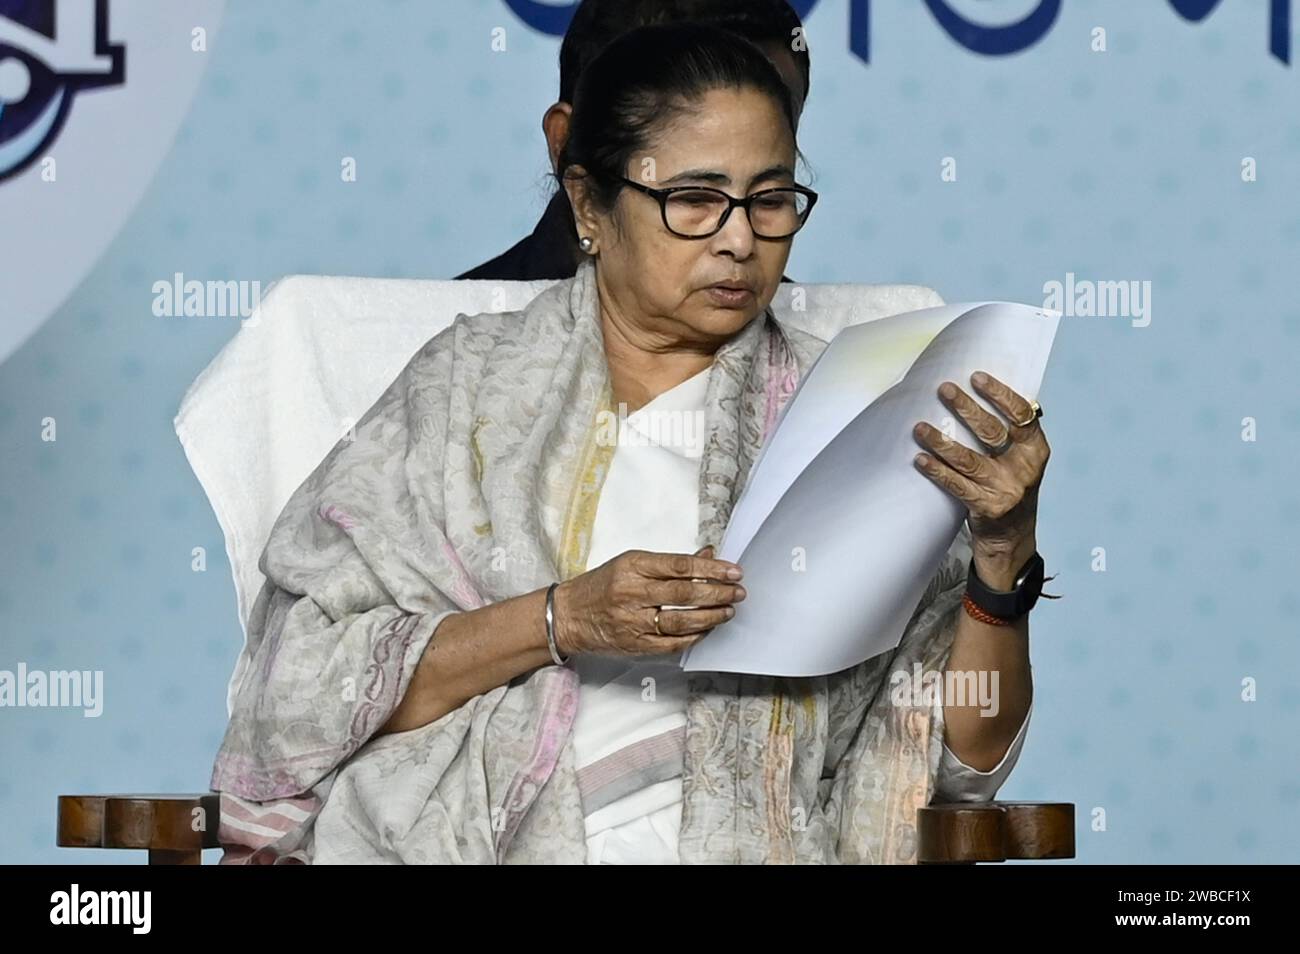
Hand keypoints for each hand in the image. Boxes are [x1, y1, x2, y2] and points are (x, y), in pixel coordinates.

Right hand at [553, 546, 745, 656]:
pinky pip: (672, 644)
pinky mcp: (635, 645)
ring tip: (728, 611)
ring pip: (681, 620)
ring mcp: (633, 622)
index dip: (711, 569)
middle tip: (738, 592)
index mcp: (632, 567)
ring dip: (710, 616)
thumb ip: (670, 562)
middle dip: (718, 593)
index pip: (680, 566)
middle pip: (685, 593)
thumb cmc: (601, 585)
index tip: (734, 571)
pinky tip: (707, 629)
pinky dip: (693, 636)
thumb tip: (708, 554)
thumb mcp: (631, 563)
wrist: (568, 616)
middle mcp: (632, 593)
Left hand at [911, 371, 1049, 566]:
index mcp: (1036, 450)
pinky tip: (920, 459)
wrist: (1012, 539)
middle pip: (991, 432)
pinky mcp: (988, 508)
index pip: (1021, 414)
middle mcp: (1025, 468)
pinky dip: (936, 471)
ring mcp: (1007, 490)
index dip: (999, 393)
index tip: (976, 376)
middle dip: (966, 408)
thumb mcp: (1021, 461)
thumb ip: (1011, 434)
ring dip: (941, 441)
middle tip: (944, 389)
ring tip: (919, 427)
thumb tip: (981, 392)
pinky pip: (956, 485)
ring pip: (968, 459)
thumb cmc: (1010, 489)